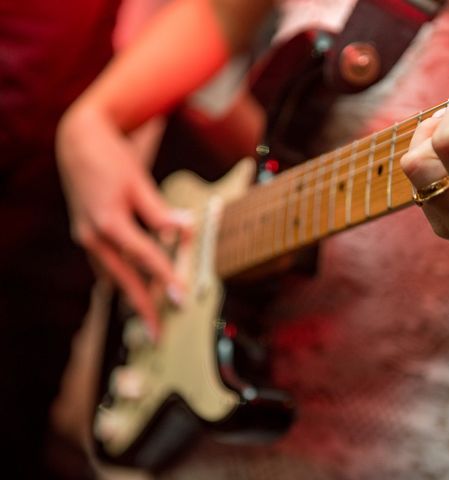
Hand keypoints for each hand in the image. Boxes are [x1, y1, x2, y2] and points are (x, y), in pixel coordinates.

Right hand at [56, 105, 191, 337]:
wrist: (78, 142)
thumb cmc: (111, 159)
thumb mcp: (139, 182)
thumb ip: (160, 212)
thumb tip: (185, 231)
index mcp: (108, 222)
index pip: (143, 257)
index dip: (165, 278)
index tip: (181, 298)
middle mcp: (92, 235)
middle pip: (122, 279)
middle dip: (142, 307)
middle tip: (158, 333)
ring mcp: (85, 237)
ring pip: (110, 275)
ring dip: (130, 295)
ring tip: (149, 316)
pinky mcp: (86, 235)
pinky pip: (104, 265)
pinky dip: (119, 279)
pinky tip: (131, 289)